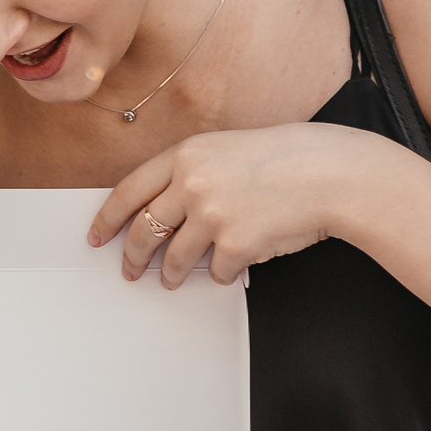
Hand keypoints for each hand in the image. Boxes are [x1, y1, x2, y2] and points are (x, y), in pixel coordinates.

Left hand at [89, 122, 389, 287]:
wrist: (333, 173)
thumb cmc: (288, 159)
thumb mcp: (226, 150)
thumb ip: (189, 175)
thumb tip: (160, 213)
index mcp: (185, 156)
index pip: (128, 191)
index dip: (107, 218)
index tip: (97, 236)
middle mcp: (191, 184)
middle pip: (144, 230)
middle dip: (133, 256)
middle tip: (130, 270)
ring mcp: (212, 215)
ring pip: (175, 259)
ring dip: (172, 274)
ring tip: (172, 280)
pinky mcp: (235, 244)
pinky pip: (216, 272)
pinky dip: (223, 274)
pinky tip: (232, 267)